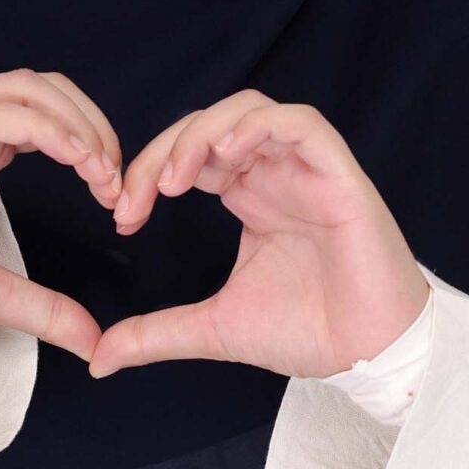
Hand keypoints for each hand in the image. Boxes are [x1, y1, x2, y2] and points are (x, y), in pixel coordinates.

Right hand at [0, 70, 122, 363]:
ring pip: (25, 89)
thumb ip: (43, 309)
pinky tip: (76, 161)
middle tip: (116, 182)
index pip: (46, 110)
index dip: (92, 141)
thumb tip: (95, 342)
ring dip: (77, 125)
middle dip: (94, 125)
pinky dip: (47, 130)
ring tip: (101, 174)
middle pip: (44, 87)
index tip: (116, 195)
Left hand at [87, 91, 430, 380]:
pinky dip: (258, 126)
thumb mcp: (213, 329)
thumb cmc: (309, 334)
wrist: (368, 355)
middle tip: (134, 198)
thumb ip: (157, 333)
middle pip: (209, 125)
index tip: (122, 217)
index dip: (147, 171)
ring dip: (202, 133)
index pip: (189, 156)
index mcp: (249, 198)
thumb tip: (100, 357)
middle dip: (162, 150)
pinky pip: (299, 123)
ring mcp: (306, 170)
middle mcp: (274, 175)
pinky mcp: (338, 174)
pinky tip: (226, 154)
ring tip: (175, 179)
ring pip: (250, 110)